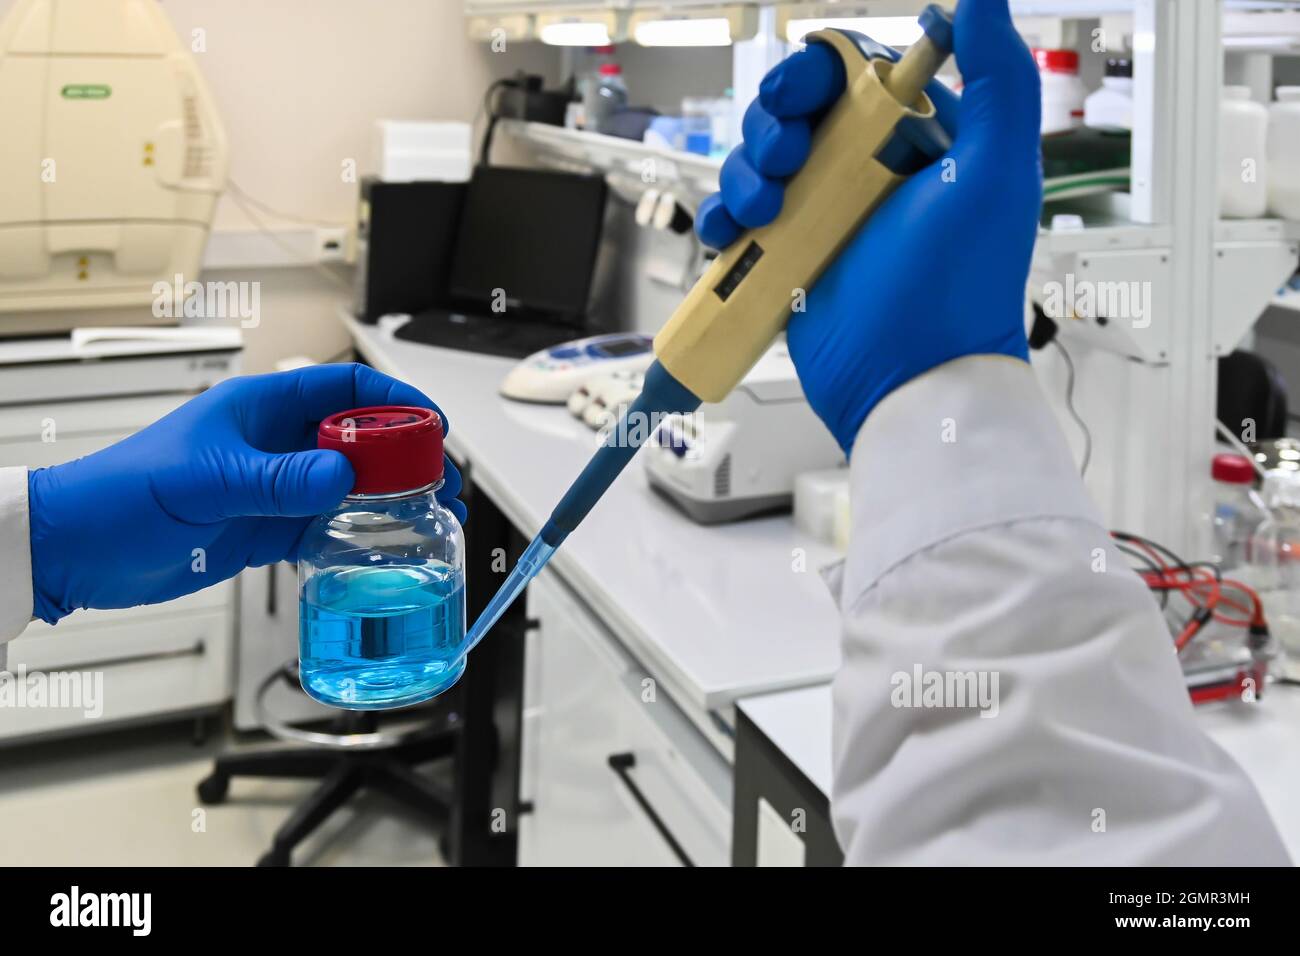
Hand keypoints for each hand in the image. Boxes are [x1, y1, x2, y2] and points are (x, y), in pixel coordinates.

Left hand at [28, 363, 465, 623]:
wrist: (77, 549)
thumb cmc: (121, 494)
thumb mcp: (205, 482)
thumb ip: (277, 480)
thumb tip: (341, 477)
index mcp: (260, 409)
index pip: (345, 389)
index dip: (395, 401)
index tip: (430, 426)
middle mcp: (274, 444)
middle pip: (358, 440)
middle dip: (405, 458)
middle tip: (441, 484)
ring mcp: (272, 487)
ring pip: (348, 486)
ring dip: (389, 499)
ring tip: (429, 519)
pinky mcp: (264, 528)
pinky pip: (323, 526)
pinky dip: (355, 535)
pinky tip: (381, 547)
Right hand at [697, 0, 1040, 451]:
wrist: (911, 378)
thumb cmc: (960, 284)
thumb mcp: (994, 172)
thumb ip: (998, 78)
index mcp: (914, 138)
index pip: (850, 73)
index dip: (815, 74)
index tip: (804, 98)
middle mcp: (864, 171)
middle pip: (791, 111)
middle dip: (771, 125)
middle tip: (787, 160)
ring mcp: (820, 216)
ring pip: (755, 161)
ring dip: (743, 172)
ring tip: (766, 209)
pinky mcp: (785, 257)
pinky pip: (735, 220)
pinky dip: (720, 219)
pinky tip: (731, 234)